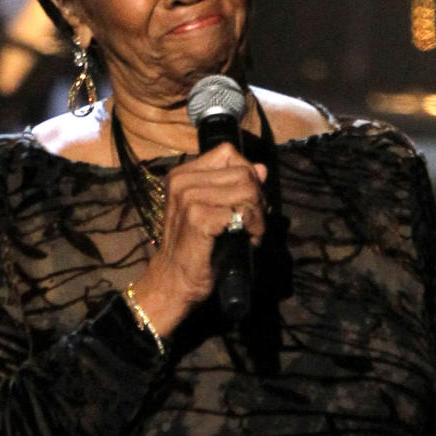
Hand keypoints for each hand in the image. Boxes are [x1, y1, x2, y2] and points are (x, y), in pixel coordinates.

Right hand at [131, 141, 266, 335]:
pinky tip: (246, 242)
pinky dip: (253, 229)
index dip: (246, 175)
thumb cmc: (195, 248)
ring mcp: (189, 198)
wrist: (174, 282)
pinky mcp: (198, 218)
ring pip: (248, 190)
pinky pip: (243, 212)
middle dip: (256, 199)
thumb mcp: (215, 211)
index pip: (229, 153)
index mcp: (182, 175)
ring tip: (248, 234)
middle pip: (243, 172)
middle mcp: (182, 181)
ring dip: (257, 215)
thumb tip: (261, 168)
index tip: (244, 202)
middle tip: (250, 224)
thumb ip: (235, 186)